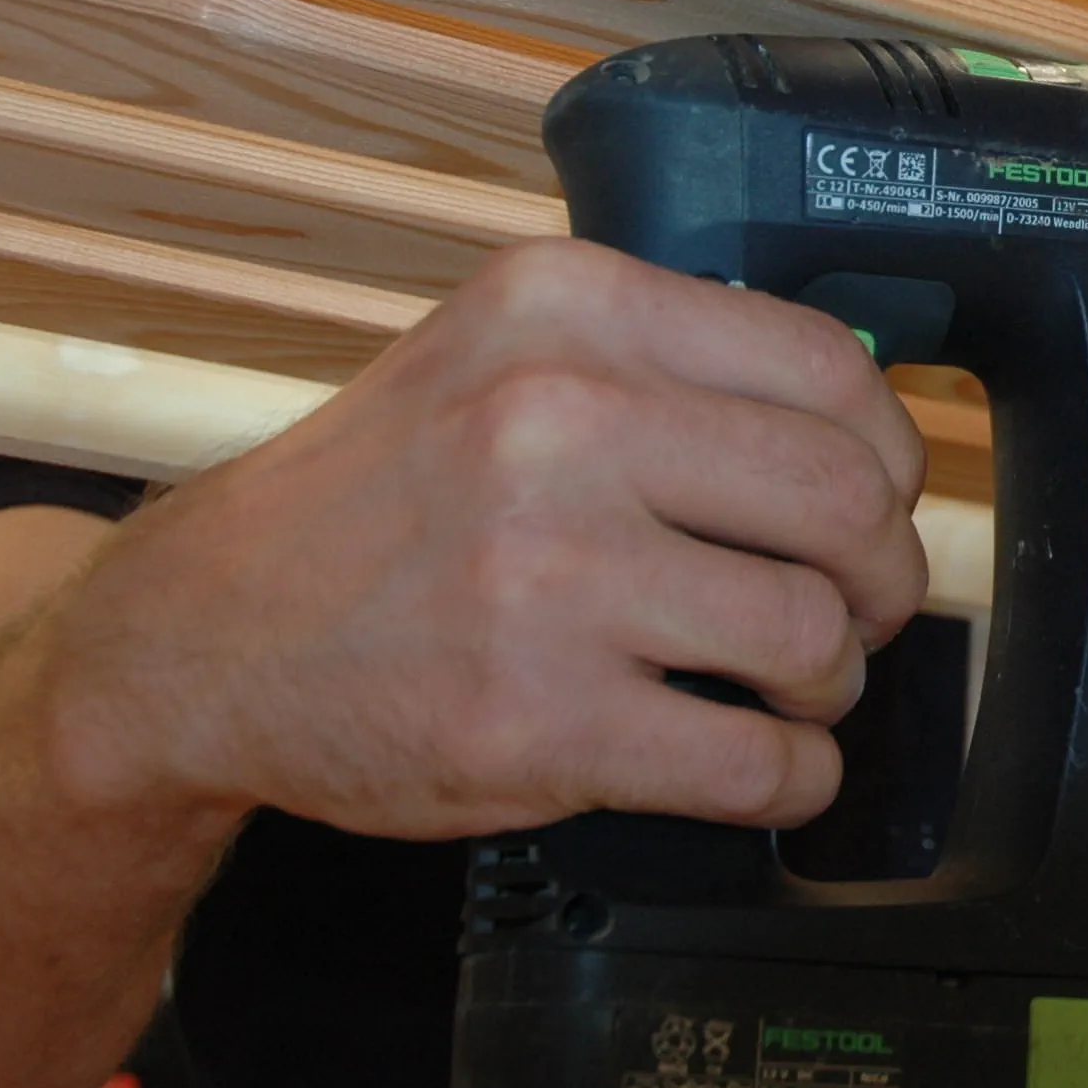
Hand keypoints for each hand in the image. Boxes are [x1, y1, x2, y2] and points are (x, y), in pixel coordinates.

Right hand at [38, 238, 929, 840]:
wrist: (203, 637)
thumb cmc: (381, 502)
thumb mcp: (499, 357)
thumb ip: (657, 365)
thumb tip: (851, 423)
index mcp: (564, 311)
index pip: (825, 367)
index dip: (884, 454)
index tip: (877, 501)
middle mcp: (556, 423)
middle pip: (842, 503)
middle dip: (884, 575)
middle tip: (862, 609)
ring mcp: (546, 576)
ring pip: (811, 636)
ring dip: (832, 681)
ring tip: (791, 686)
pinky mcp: (537, 720)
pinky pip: (753, 762)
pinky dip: (793, 777)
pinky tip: (764, 764)